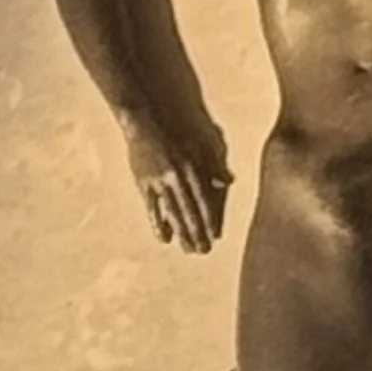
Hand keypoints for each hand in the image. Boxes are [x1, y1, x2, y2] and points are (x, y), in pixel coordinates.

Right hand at [124, 115, 230, 253]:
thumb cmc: (176, 129)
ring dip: (182, 233)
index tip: (215, 236)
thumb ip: (214, 163)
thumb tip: (227, 182)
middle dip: (197, 233)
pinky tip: (164, 238)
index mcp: (193, 167)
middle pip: (189, 211)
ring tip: (188, 249)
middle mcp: (177, 177)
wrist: (145, 119)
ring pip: (173, 213)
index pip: (204, 200)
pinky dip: (158, 224)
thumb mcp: (201, 142)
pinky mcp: (144, 183)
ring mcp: (159, 181)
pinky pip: (152, 208)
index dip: (210, 220)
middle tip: (203, 250)